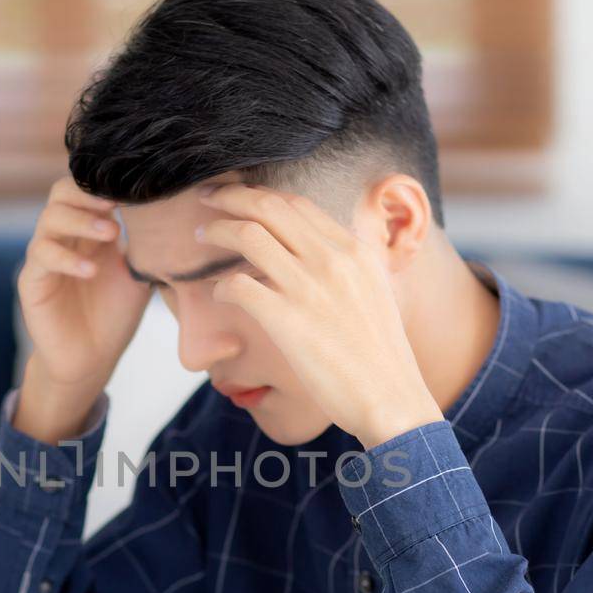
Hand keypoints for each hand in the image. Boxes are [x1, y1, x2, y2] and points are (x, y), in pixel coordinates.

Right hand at [13, 177, 149, 442]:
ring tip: (111, 233)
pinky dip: (67, 259)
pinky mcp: (31, 281)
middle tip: (116, 203)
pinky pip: (41, 257)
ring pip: (49, 219)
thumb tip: (173, 212)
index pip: (85, 189)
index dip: (104, 184)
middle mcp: (62, 237)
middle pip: (61, 194)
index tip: (133, 188)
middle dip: (89, 194)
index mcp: (87, 229)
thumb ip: (145, 244)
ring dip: (81, 222)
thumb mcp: (138, 274)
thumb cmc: (115, 315)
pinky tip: (91, 270)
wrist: (91, 359)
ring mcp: (43, 257)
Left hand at [198, 184, 442, 448]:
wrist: (390, 397)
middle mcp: (332, 259)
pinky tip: (219, 294)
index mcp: (354, 250)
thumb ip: (348, 267)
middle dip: (231, 196)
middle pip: (268, 206)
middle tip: (207, 198)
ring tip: (201, 237)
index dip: (261, 194)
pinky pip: (238, 285)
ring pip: (248, 235)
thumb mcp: (376, 292)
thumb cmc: (381, 355)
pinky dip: (221, 285)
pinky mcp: (287, 320)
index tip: (241, 198)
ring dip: (217, 231)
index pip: (297, 204)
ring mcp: (309, 288)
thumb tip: (318, 254)